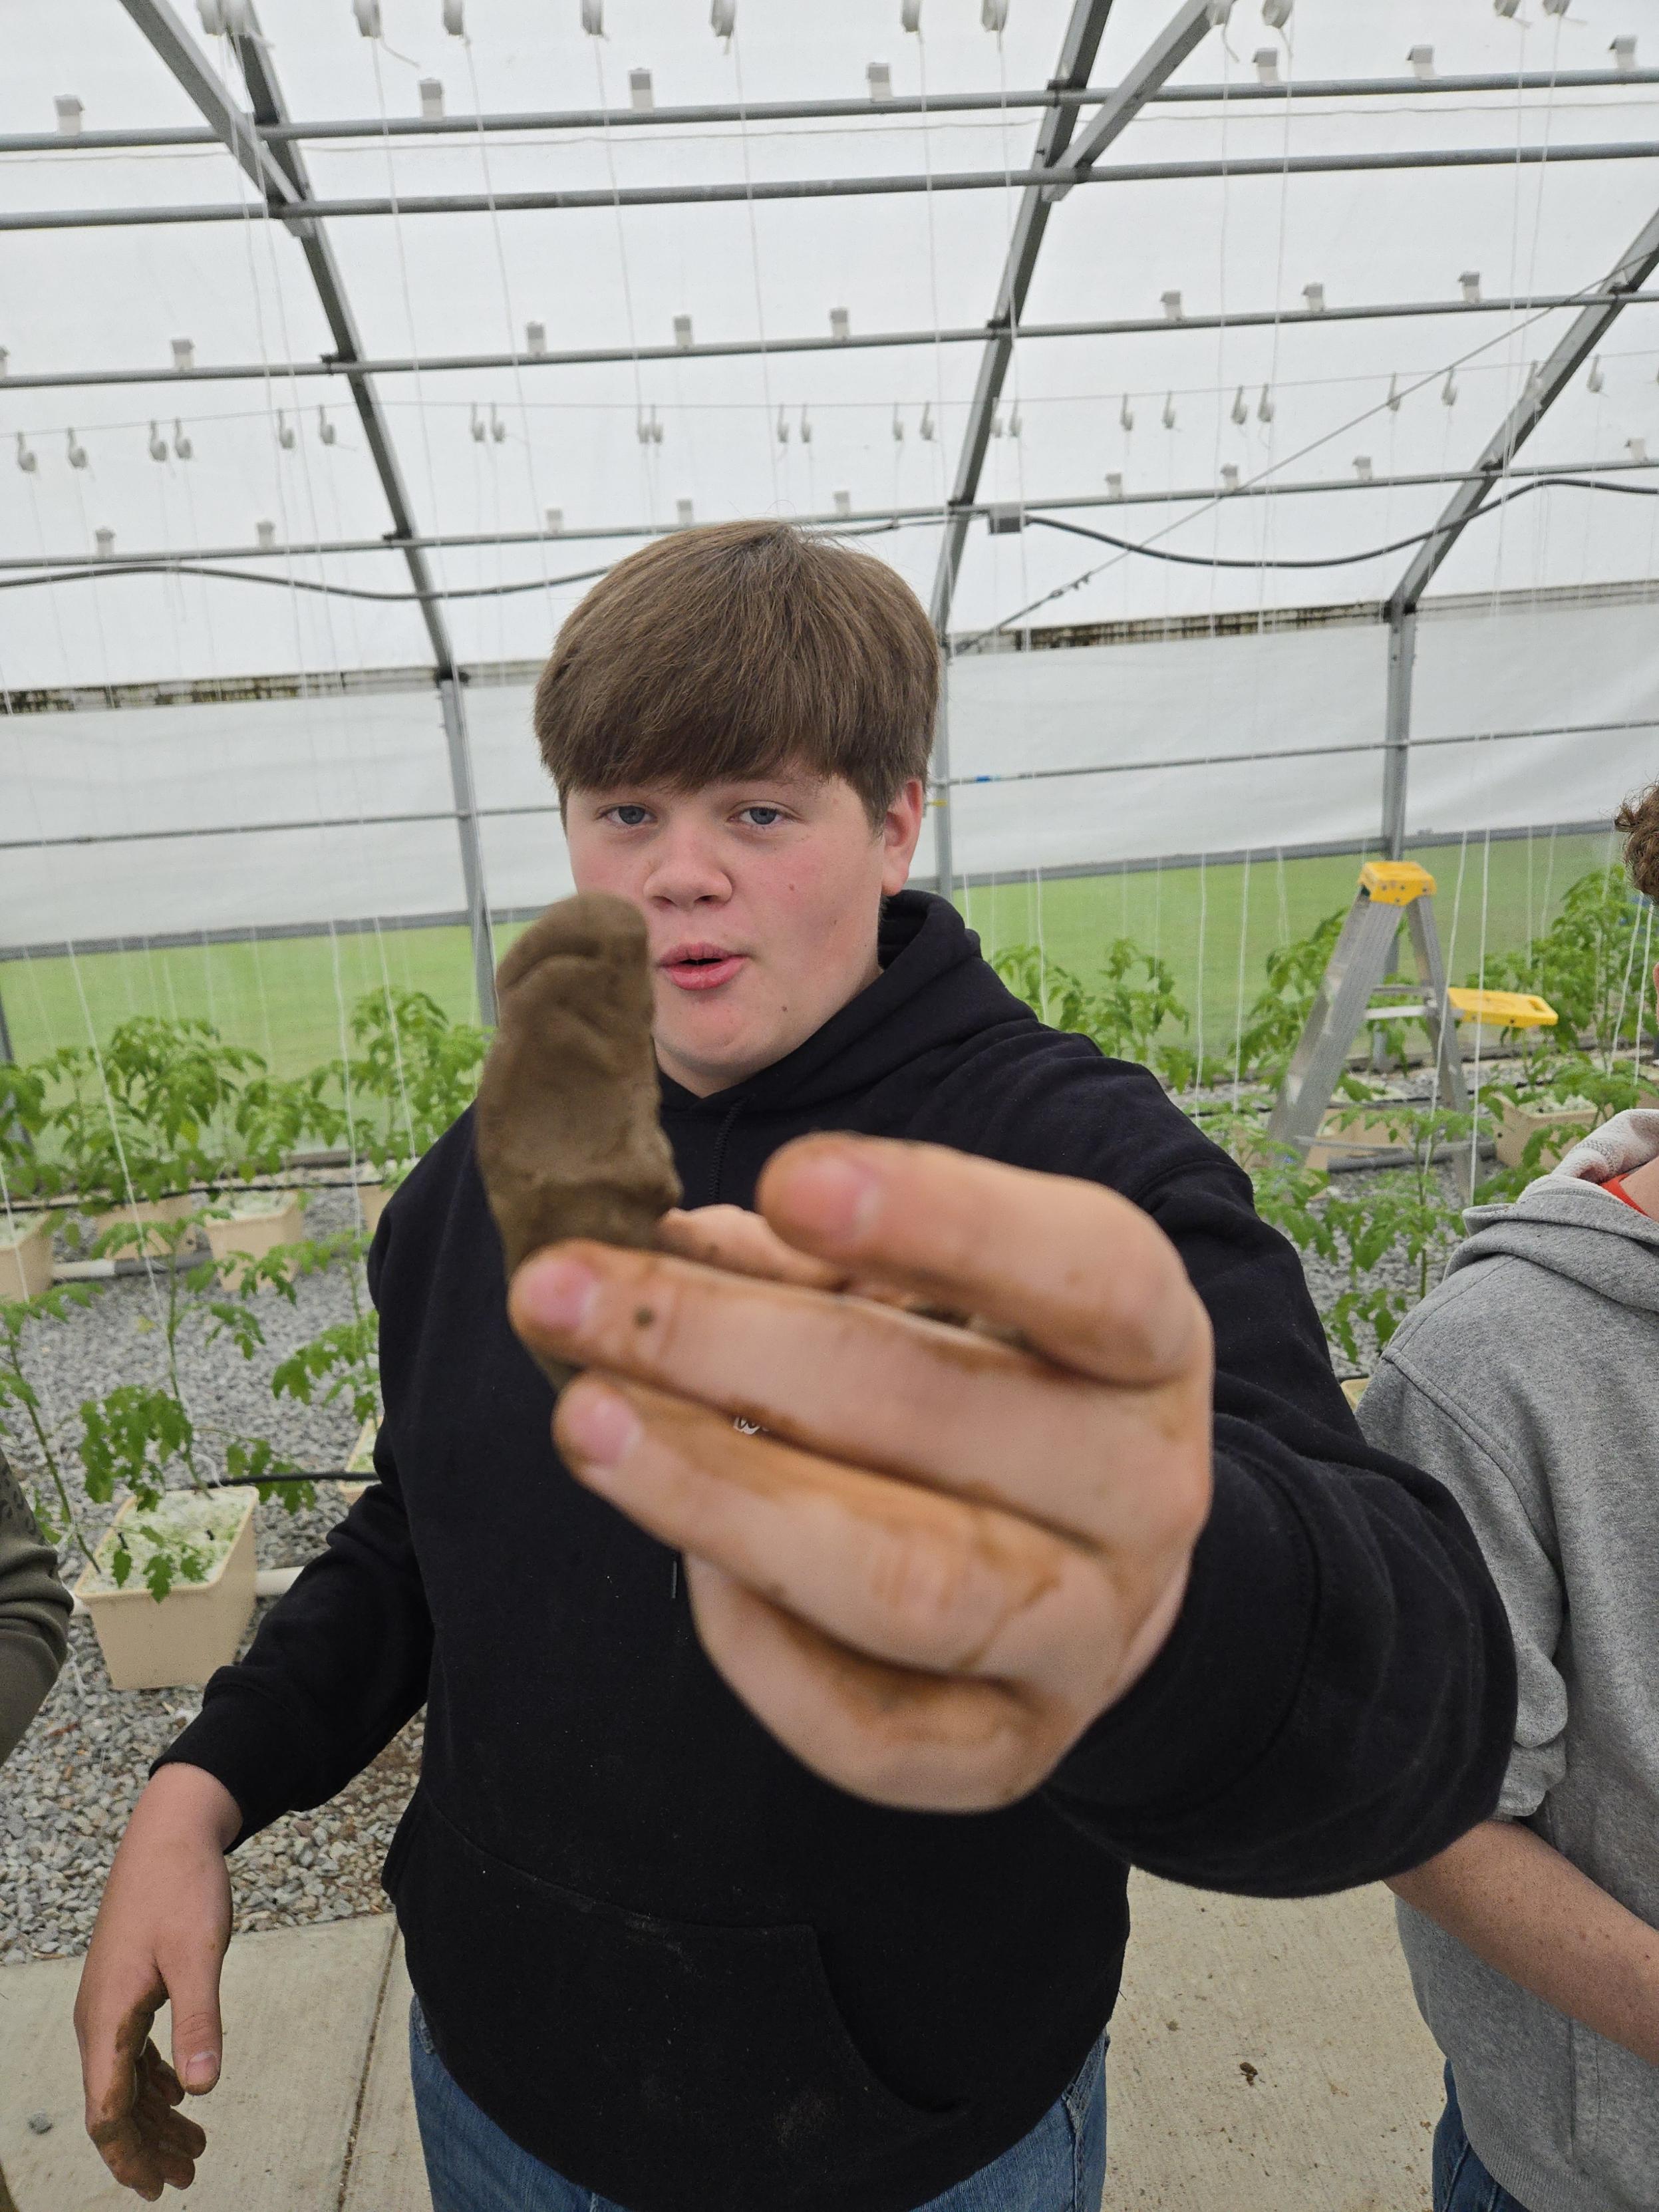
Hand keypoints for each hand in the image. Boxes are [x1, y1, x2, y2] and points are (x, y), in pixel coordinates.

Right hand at [75, 1764, 238, 2198]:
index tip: (159, 2188)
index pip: (107, 2113)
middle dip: (147, 2148)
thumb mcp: (199, 1953)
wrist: (169, 1832)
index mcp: (108, 2020)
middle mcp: (98, 2019)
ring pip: (126, 2080)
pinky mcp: (127, 1987)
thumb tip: (204, 2087)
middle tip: (188, 2177)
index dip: (129, 2157)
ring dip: (156, 2118)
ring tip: (194, 2147)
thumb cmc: (182, 1888)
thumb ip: (200, 2019)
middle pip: (115, 2106)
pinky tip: (182, 2092)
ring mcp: (110, 2003)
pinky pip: (132, 2052)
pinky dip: (156, 2079)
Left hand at [511, 1135, 1212, 1812]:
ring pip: (906, 1583)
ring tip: (586, 1421)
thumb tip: (666, 1243)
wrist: (1095, 1562)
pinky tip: (691, 1568)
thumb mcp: (948, 1282)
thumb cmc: (990, 1381)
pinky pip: (872, 1733)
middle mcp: (1144, 1488)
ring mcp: (1087, 1634)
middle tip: (557, 1289)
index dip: (941, 1221)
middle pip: (936, 1414)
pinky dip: (758, 1650)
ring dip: (721, 1495)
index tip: (787, 1180)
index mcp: (1146, 1341)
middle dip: (723, 1343)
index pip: (1082, 1272)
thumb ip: (822, 1246)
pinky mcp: (1012, 1752)